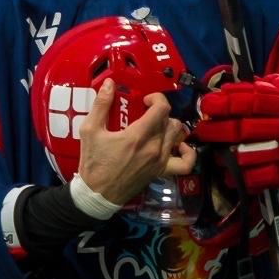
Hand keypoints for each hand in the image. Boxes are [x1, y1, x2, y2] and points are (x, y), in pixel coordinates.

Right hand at [77, 79, 196, 205]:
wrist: (97, 194)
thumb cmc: (93, 163)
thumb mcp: (90, 130)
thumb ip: (101, 105)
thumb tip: (109, 83)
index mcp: (138, 136)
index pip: (162, 109)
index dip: (157, 98)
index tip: (145, 100)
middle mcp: (154, 147)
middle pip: (170, 120)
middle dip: (159, 112)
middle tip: (145, 113)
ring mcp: (161, 161)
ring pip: (177, 135)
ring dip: (169, 126)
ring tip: (157, 126)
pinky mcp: (162, 172)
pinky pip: (185, 163)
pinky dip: (188, 153)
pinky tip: (178, 146)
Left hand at [192, 73, 278, 206]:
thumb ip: (264, 90)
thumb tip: (228, 89)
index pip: (252, 100)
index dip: (227, 102)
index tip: (206, 104)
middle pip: (245, 128)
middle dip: (218, 130)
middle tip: (200, 130)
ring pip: (250, 153)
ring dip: (225, 155)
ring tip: (209, 152)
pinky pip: (262, 176)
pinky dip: (243, 177)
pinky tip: (227, 175)